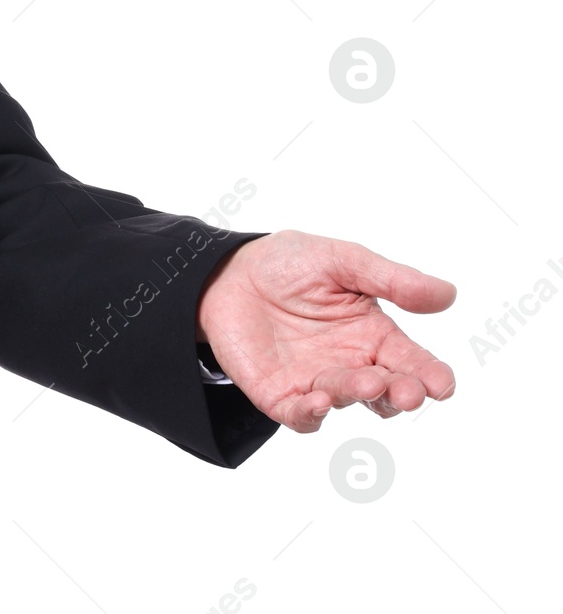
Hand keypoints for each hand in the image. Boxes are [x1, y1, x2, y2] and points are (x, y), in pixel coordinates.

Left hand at [196, 230, 456, 432]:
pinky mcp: (281, 395)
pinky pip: (303, 415)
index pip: (413, 362)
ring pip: (349, 401)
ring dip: (359, 395)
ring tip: (365, 381)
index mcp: (375, 335)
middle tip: (408, 391)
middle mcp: (353, 364)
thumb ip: (391, 279)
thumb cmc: (290, 264)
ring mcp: (318, 382)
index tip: (442, 385)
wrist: (227, 272)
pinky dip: (313, 414)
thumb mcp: (343, 260)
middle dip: (401, 393)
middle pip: (387, 391)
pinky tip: (320, 402)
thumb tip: (448, 294)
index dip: (431, 376)